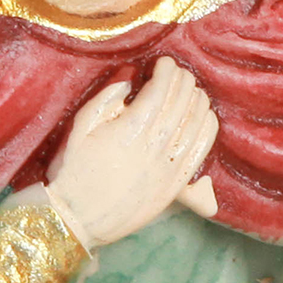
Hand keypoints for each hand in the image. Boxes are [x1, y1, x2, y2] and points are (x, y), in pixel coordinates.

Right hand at [47, 57, 217, 248]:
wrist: (78, 219)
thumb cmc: (74, 172)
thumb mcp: (79, 129)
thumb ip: (105, 100)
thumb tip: (130, 81)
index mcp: (130, 131)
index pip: (161, 91)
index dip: (166, 72)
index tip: (164, 63)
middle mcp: (155, 148)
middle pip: (182, 104)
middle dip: (183, 81)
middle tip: (178, 73)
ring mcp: (169, 168)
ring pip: (196, 124)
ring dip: (198, 101)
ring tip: (192, 90)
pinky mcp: (176, 185)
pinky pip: (202, 150)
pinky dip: (208, 128)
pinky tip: (206, 115)